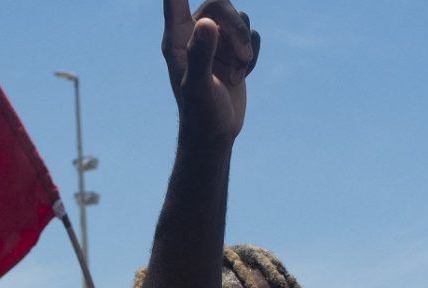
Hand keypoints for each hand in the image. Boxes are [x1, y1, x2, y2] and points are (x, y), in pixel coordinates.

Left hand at [161, 0, 258, 142]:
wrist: (214, 135)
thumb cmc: (199, 114)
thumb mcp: (199, 86)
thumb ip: (202, 54)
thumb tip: (206, 22)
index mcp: (176, 37)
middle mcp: (193, 34)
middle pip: (221, 3)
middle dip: (235, 29)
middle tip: (237, 62)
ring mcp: (213, 41)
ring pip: (239, 17)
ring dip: (244, 44)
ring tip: (237, 72)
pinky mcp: (231, 51)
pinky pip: (251, 34)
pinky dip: (251, 53)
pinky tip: (242, 74)